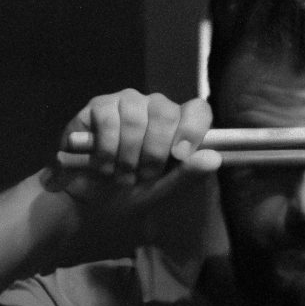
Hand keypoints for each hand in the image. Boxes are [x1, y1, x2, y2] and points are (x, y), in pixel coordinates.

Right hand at [42, 89, 218, 207]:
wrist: (89, 202)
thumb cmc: (131, 193)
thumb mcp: (161, 191)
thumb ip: (187, 175)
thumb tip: (214, 158)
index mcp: (178, 126)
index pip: (197, 110)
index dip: (192, 129)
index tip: (180, 155)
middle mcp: (154, 108)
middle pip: (165, 112)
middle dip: (154, 151)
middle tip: (143, 176)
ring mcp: (126, 103)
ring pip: (135, 116)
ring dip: (128, 155)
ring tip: (122, 175)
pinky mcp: (99, 106)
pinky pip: (108, 120)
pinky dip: (107, 150)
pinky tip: (104, 166)